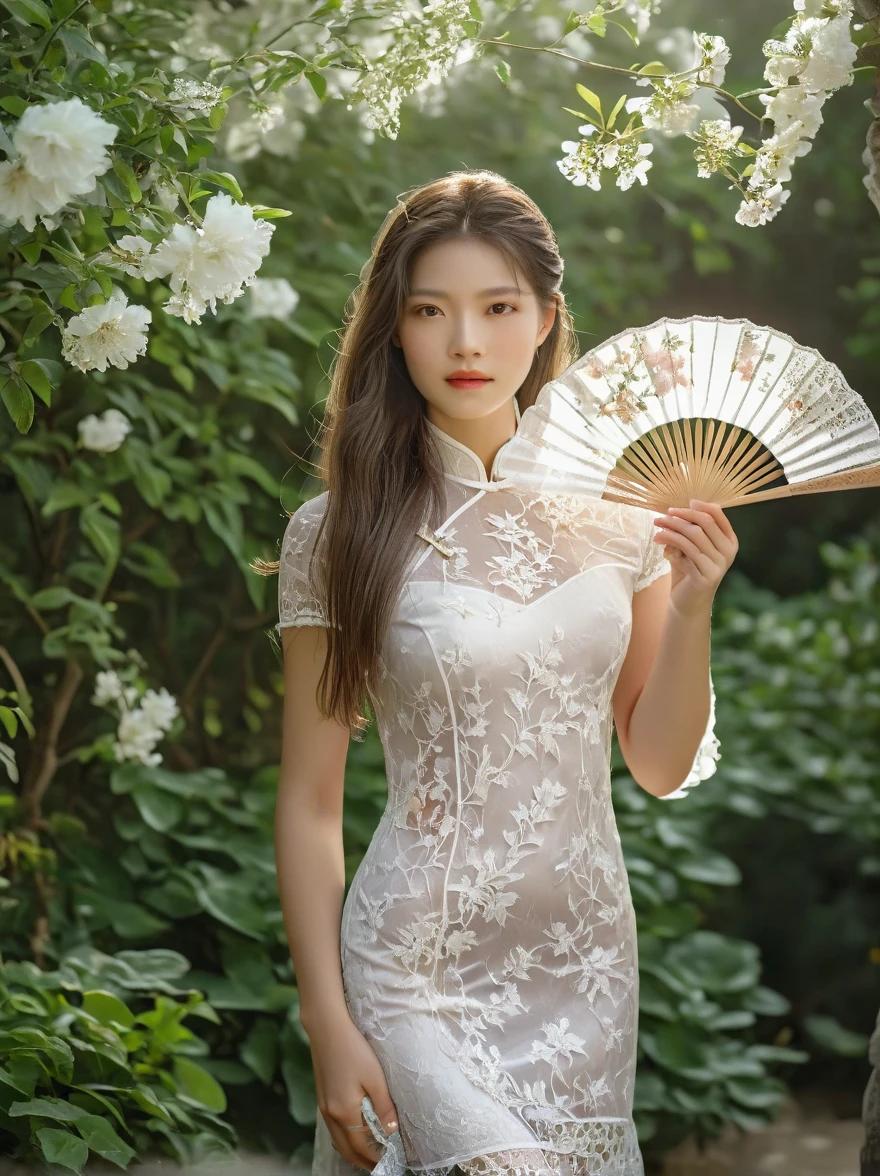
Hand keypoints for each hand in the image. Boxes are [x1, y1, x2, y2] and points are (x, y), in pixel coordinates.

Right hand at [310, 1014, 399, 1171]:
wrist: (327, 1028)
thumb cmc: (353, 1049)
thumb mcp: (374, 1077)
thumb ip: (384, 1107)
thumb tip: (391, 1131)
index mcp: (344, 1111)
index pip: (360, 1145)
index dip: (373, 1157)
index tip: (387, 1163)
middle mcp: (330, 1113)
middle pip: (345, 1148)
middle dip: (361, 1160)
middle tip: (377, 1165)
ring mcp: (323, 1106)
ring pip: (337, 1139)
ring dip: (351, 1150)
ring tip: (366, 1154)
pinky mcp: (321, 1096)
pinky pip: (332, 1127)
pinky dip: (343, 1137)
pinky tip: (352, 1132)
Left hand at [652, 498, 737, 618]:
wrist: (688, 601)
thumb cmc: (689, 568)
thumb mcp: (691, 545)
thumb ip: (693, 527)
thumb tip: (691, 502)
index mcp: (729, 541)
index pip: (717, 515)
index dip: (696, 507)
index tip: (675, 508)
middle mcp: (728, 552)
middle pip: (703, 524)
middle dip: (679, 518)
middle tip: (660, 518)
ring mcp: (718, 566)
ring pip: (692, 538)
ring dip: (671, 532)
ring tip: (656, 532)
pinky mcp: (705, 578)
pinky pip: (685, 556)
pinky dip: (671, 550)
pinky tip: (664, 552)